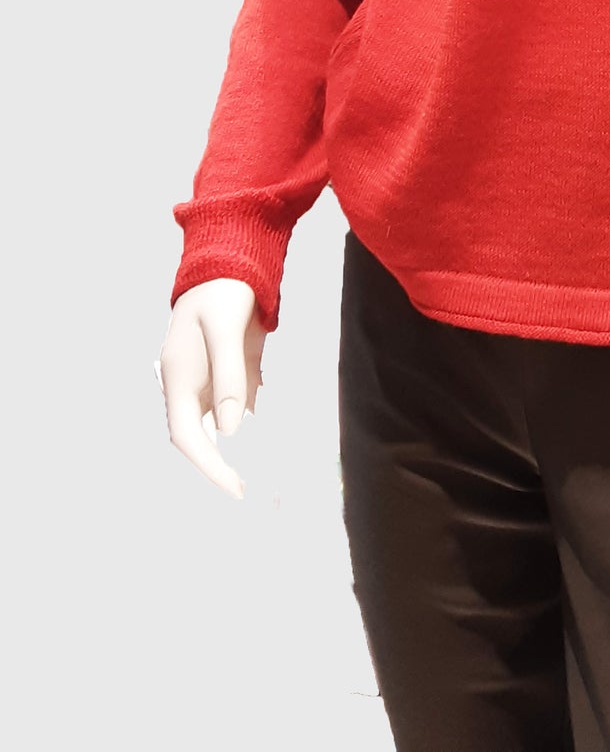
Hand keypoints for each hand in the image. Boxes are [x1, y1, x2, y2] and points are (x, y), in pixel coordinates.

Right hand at [157, 279, 265, 499]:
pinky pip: (245, 409)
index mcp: (179, 378)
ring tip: (272, 480)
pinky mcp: (236, 375)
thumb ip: (228, 377)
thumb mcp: (224, 329)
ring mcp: (214, 382)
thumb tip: (230, 428)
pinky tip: (281, 446)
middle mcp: (192, 387)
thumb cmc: (221, 292)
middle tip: (253, 494)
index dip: (206, 464)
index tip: (231, 486)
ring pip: (224, 428)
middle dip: (223, 468)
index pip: (185, 435)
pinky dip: (260, 428)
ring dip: (245, 452)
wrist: (232, 262)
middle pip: (201, 439)